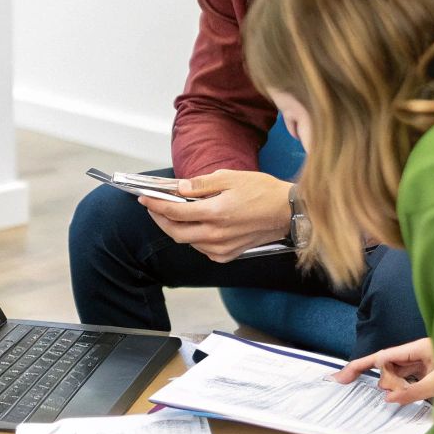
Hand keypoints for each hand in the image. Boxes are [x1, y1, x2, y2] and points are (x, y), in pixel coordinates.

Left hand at [139, 169, 291, 261]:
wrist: (288, 212)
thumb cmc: (263, 192)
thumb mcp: (230, 178)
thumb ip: (201, 184)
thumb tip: (179, 187)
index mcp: (215, 213)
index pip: (175, 212)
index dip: (156, 205)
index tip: (146, 199)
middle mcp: (216, 235)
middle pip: (176, 232)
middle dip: (161, 220)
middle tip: (153, 208)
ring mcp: (222, 248)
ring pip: (188, 242)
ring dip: (177, 229)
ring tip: (173, 214)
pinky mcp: (228, 255)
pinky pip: (202, 249)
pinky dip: (194, 238)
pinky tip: (196, 226)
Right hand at [334, 338, 433, 404]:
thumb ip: (412, 392)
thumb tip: (388, 399)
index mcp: (417, 348)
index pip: (381, 356)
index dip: (361, 366)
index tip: (343, 377)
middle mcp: (418, 352)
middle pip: (390, 365)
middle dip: (387, 382)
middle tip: (394, 396)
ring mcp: (425, 361)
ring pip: (401, 373)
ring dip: (399, 387)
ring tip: (413, 394)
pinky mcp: (431, 370)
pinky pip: (412, 378)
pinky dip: (408, 389)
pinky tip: (410, 396)